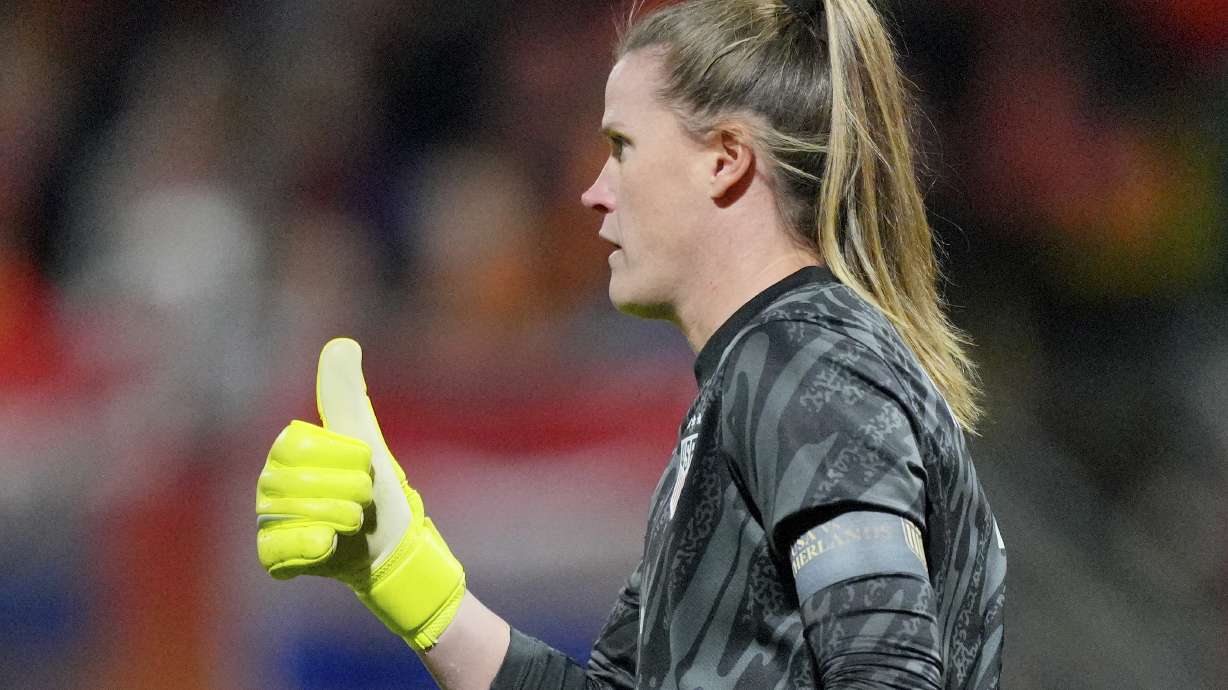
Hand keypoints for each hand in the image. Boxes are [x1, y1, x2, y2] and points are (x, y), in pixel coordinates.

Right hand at [256, 338, 464, 649]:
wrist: (395, 550)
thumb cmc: (381, 493)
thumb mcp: (366, 440)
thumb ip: (346, 397)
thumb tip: (342, 343)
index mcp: (287, 453)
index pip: (296, 447)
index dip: (340, 458)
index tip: (366, 467)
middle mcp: (269, 485)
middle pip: (292, 482)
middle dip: (344, 490)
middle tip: (365, 501)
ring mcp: (270, 521)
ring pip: (287, 515)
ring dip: (335, 516)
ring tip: (355, 523)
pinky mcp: (276, 558)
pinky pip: (274, 552)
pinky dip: (306, 547)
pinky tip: (329, 543)